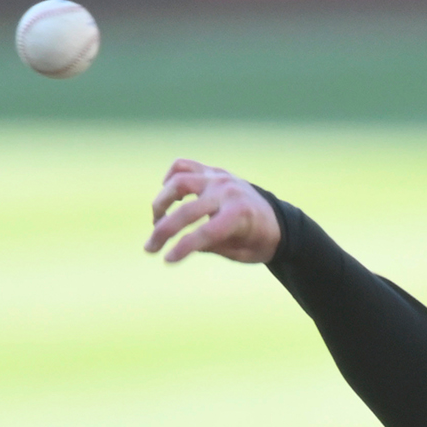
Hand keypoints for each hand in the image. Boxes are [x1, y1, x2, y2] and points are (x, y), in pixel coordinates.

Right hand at [143, 158, 280, 263]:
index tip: (166, 260)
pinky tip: (166, 195)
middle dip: (163, 232)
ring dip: (161, 202)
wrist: (277, 220)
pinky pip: (183, 166)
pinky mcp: (212, 171)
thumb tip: (181, 242)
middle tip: (149, 248)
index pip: (205, 233)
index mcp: (240, 215)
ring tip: (156, 221)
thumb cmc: (257, 242)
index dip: (183, 248)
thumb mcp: (239, 253)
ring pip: (179, 181)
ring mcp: (219, 178)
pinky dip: (170, 177)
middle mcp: (228, 192)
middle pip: (186, 210)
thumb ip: (212, 246)